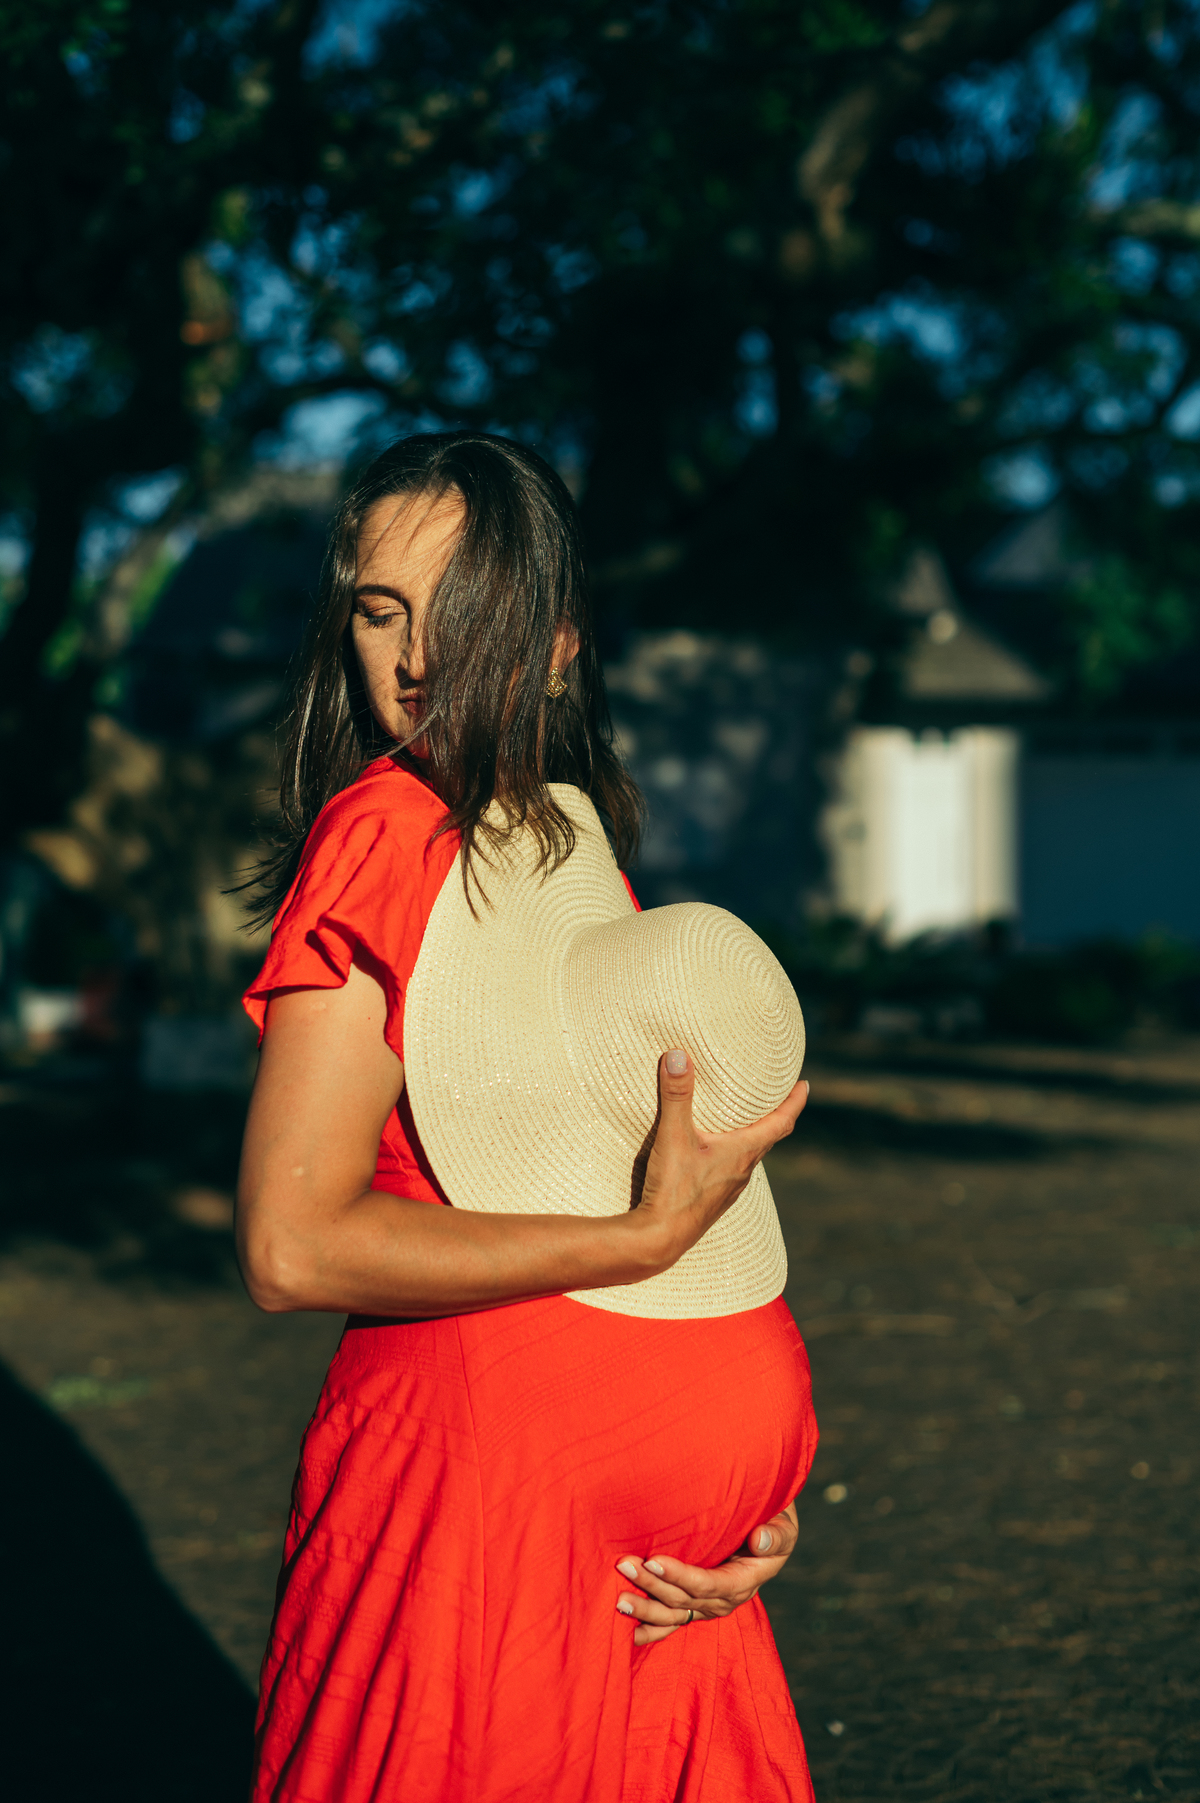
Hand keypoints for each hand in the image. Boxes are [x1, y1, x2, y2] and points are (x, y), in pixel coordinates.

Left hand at [614, 1502, 799, 1645]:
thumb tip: (760, 1539)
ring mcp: (709, 1605)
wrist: (767, 1526)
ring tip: (618, 1599)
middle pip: (685, 1599)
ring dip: (646, 1609)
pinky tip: (630, 1635)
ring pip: (675, 1614)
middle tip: (624, 1566)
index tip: (653, 1559)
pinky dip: (653, 1630)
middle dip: (652, 1585)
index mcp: (746, 1580)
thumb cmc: (774, 1519)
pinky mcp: (697, 1604)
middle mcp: (726, 1599)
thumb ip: (777, 1533)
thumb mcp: (785, 1523)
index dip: (681, 1575)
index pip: (709, 1583)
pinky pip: (675, 1622)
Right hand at [633, 1052, 807, 1265]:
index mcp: (743, 1152)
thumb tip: (678, 1055)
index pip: (781, 1122)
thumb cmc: (673, 1188)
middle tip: (779, 1096)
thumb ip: (676, 1095)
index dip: (795, 1102)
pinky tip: (719, 1154)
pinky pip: (735, 1170)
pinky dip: (736, 1154)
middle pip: (770, 1138)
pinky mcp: (715, 1199)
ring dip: (756, 1137)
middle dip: (777, 1115)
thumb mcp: (673, 1136)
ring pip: (752, 1157)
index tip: (805, 1085)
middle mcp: (743, 1171)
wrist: (660, 1238)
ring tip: (749, 1121)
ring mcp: (730, 1188)